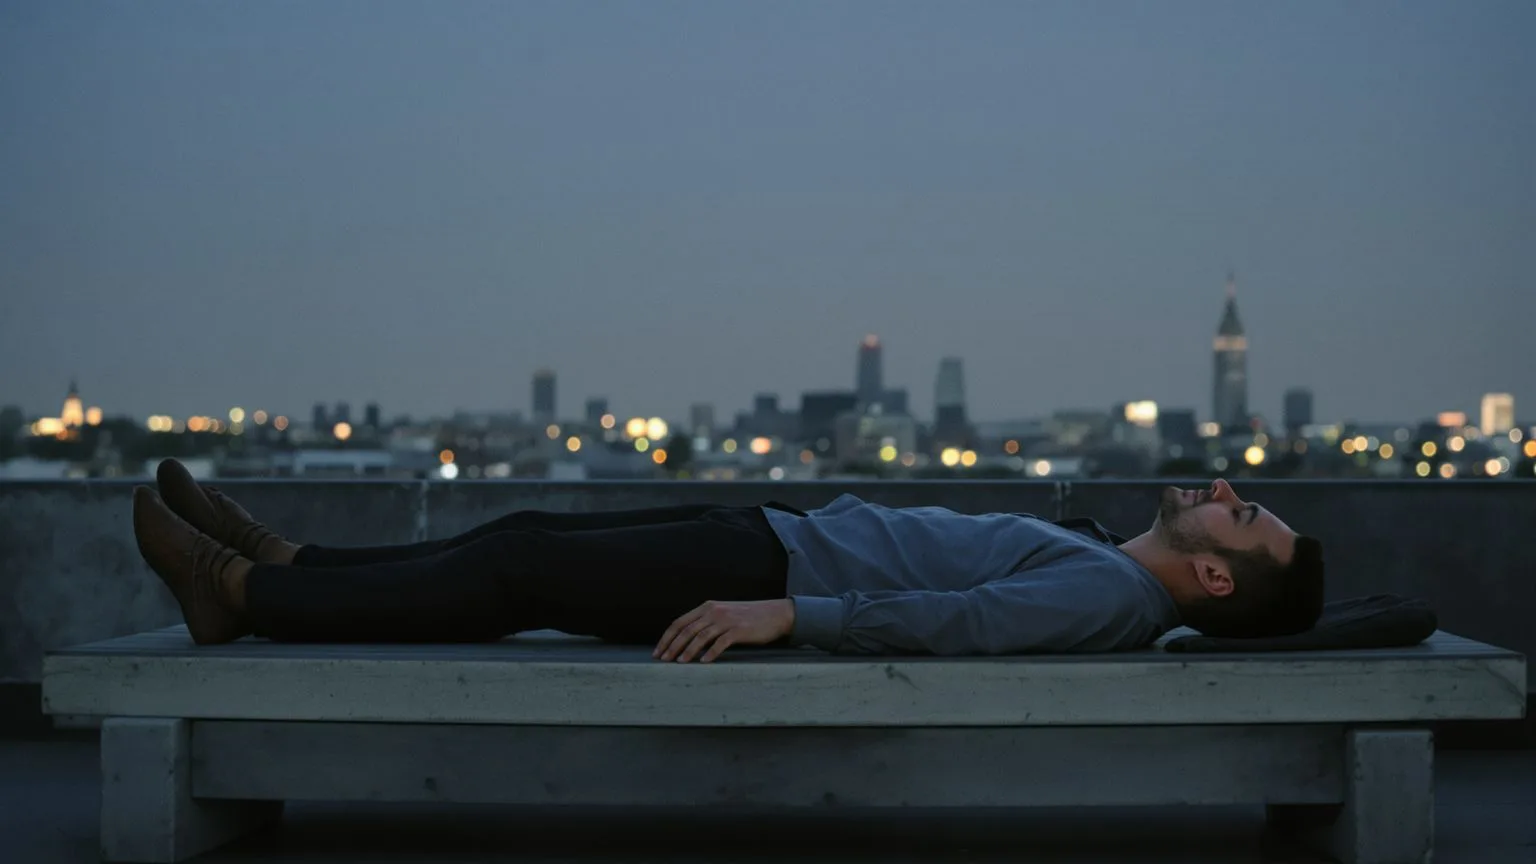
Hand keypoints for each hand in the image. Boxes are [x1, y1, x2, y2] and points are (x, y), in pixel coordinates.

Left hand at [654, 598, 795, 662]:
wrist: (774, 614)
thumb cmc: (747, 617)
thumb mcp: (723, 614)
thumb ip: (706, 622)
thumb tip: (686, 640)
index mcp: (707, 607)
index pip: (679, 622)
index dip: (666, 637)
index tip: (658, 651)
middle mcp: (714, 611)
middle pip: (687, 630)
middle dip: (672, 646)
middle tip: (663, 660)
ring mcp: (726, 620)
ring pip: (701, 636)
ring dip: (688, 651)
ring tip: (679, 662)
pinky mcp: (739, 630)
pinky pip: (720, 642)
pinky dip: (710, 653)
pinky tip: (703, 662)